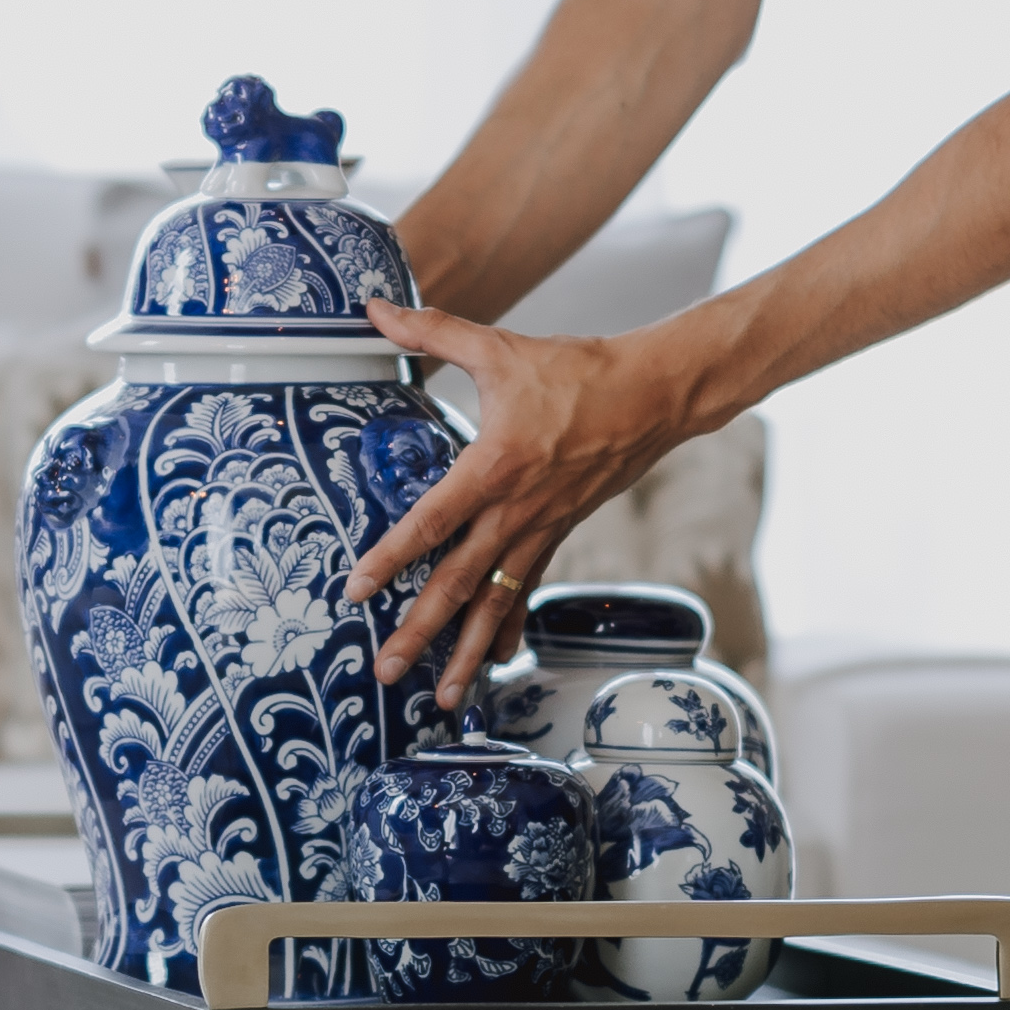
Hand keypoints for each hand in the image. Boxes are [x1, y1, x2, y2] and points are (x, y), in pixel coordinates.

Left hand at [350, 306, 705, 705]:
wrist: (653, 395)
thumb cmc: (575, 370)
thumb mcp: (497, 347)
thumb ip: (431, 331)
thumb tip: (373, 309)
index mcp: (493, 468)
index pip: (429, 524)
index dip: (389, 560)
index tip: (356, 592)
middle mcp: (515, 513)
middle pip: (457, 585)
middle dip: (420, 633)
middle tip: (385, 672)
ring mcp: (540, 531)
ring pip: (494, 604)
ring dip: (466, 654)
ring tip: (442, 699)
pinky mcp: (559, 536)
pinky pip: (526, 592)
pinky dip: (508, 629)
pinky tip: (496, 662)